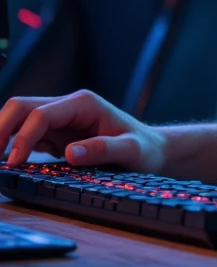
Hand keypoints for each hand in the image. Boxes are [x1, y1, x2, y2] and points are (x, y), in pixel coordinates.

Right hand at [0, 89, 165, 171]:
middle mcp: (68, 106)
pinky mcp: (56, 134)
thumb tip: (71, 153)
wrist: (151, 150)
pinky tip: (7, 162)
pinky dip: (12, 145)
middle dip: (1, 128)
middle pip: (21, 107)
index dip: (23, 137)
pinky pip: (26, 134)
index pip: (41, 114)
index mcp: (83, 104)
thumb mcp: (132, 151)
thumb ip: (103, 149)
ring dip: (3, 135)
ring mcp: (60, 119)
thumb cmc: (144, 149)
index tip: (15, 163)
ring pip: (19, 118)